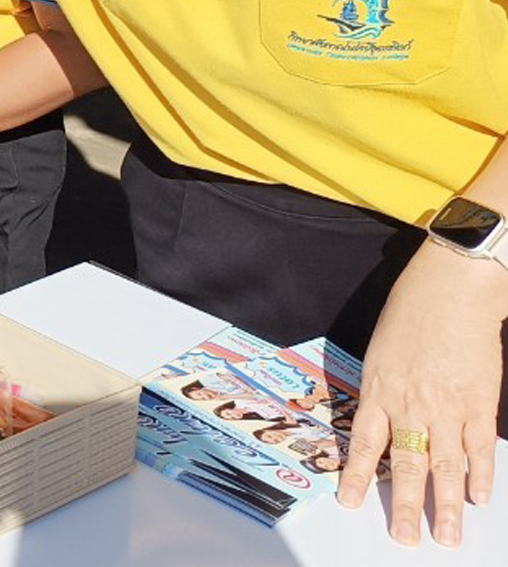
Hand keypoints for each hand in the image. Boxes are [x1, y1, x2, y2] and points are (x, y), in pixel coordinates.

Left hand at [337, 241, 507, 546]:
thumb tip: (386, 422)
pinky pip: (479, 448)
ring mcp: (447, 407)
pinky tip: (479, 498)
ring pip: (445, 466)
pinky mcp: (480, 403)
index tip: (350, 503)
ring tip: (447, 536)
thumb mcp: (381, 351)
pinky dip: (480, 475)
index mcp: (378, 390)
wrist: (452, 290)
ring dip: (447, 505)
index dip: (357, 476)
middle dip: (405, 506)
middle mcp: (410, 405)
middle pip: (405, 465)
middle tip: (406, 540)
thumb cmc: (412, 313)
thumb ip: (384, 390)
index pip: (364, 444)